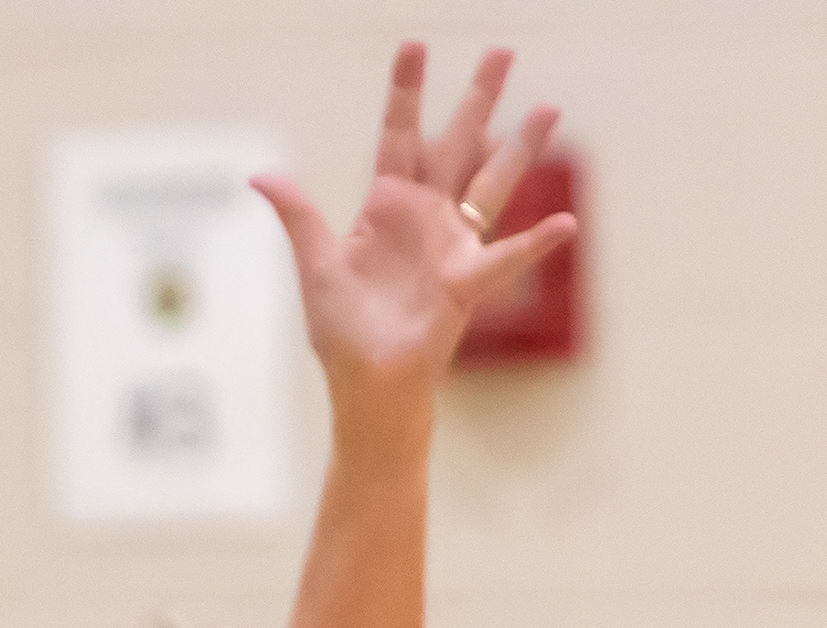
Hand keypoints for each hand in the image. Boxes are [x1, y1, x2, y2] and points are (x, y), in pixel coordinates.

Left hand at [250, 43, 576, 440]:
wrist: (366, 385)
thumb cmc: (342, 332)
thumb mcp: (316, 266)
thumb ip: (299, 216)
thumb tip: (260, 175)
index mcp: (385, 205)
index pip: (398, 133)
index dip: (406, 91)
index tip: (415, 44)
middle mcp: (425, 215)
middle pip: (457, 142)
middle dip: (478, 97)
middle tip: (502, 49)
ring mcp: (451, 244)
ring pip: (492, 182)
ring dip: (522, 147)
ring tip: (551, 106)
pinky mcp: (466, 280)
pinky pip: (506, 257)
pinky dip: (536, 243)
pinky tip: (565, 223)